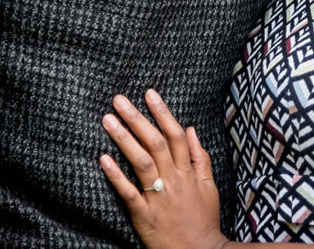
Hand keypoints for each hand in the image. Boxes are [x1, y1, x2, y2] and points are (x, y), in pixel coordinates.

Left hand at [100, 91, 228, 248]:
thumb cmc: (204, 220)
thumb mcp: (209, 186)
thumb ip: (199, 157)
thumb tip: (191, 130)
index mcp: (187, 172)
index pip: (175, 135)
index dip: (162, 112)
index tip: (149, 93)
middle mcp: (173, 180)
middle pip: (155, 143)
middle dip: (137, 118)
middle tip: (119, 100)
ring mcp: (158, 197)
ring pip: (141, 162)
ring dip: (124, 139)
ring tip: (108, 120)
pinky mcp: (144, 215)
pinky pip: (129, 193)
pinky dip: (116, 176)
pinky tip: (103, 159)